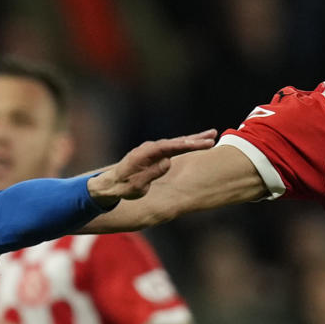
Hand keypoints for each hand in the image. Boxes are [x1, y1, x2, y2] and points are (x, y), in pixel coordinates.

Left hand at [86, 131, 218, 205]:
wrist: (111, 184)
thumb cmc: (123, 187)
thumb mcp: (136, 186)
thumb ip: (151, 174)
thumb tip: (168, 161)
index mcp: (144, 154)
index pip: (168, 147)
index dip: (185, 144)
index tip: (199, 144)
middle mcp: (150, 148)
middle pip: (175, 141)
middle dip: (194, 139)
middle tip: (213, 136)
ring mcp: (153, 150)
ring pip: (176, 143)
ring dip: (194, 139)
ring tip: (212, 135)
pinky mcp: (156, 153)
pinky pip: (174, 148)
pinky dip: (186, 144)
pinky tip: (199, 142)